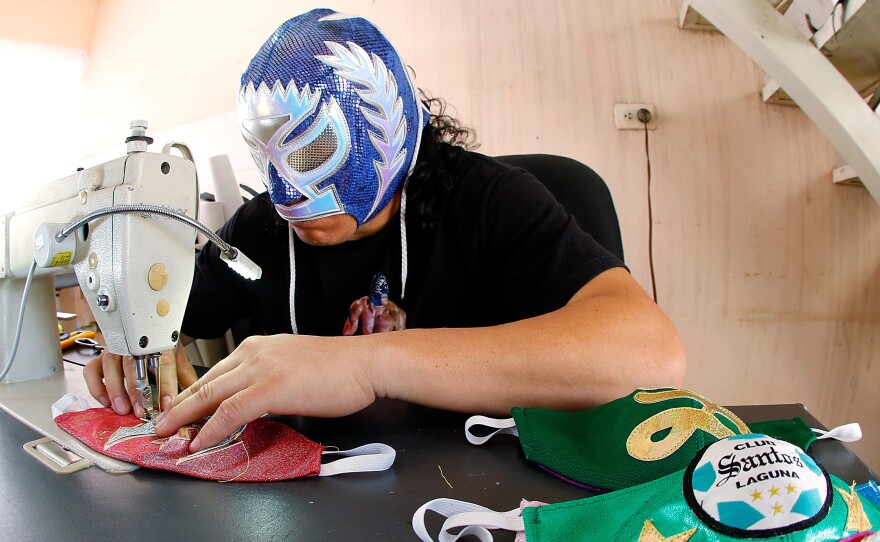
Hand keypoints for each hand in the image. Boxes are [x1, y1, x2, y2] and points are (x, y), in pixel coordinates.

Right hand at [83, 341, 197, 417]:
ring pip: (110, 366)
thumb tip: (198, 396)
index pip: (163, 363)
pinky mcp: (99, 358)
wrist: (147, 332)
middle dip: (137, 391)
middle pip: (134, 365)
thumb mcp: (178, 359)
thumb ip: (185, 377)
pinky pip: (92, 371)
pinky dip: (96, 387)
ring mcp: (115, 350)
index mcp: (159, 343)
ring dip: (115, 389)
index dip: (166, 385)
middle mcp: (134, 345)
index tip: (167, 405)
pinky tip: (105, 402)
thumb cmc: (162, 350)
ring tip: (122, 409)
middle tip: (141, 411)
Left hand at [154, 334, 376, 451]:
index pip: (216, 372)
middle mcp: (254, 352)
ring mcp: (261, 368)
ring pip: (210, 395)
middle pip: (205, 382)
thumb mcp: (294, 365)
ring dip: (184, 418)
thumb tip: (255, 400)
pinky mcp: (271, 387)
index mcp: (259, 346)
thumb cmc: (340, 368)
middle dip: (178, 406)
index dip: (192, 393)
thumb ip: (270, 377)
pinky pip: (230, 411)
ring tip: (166, 434)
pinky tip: (199, 441)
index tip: (178, 409)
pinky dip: (210, 428)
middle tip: (158, 423)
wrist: (365, 364)